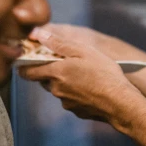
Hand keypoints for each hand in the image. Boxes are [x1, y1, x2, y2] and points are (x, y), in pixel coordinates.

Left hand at [18, 26, 142, 121]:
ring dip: (66, 83)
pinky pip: (71, 100)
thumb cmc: (104, 74)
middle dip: (51, 72)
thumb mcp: (83, 51)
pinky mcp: (77, 111)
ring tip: (85, 76)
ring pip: (59, 90)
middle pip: (44, 80)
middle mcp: (56, 89)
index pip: (27, 71)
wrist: (120, 103)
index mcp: (55, 72)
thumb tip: (37, 34)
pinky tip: (92, 89)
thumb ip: (59, 43)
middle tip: (66, 64)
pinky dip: (77, 94)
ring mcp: (66, 102)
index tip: (28, 60)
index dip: (24, 65)